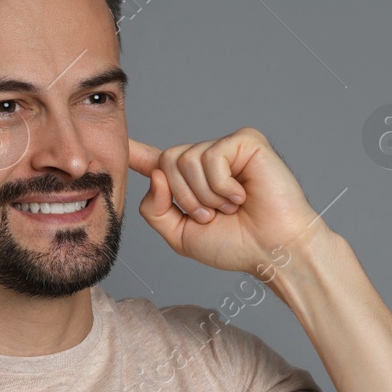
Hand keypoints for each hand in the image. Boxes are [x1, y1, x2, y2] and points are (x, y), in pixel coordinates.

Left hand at [128, 127, 323, 274]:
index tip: (117, 141)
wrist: (273, 250)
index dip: (136, 152)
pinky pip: (212, 158)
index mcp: (190, 181)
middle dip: (186, 198)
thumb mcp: (181, 235)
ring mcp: (227, 148)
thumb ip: (156, 210)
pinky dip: (223, 186)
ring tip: (231, 207)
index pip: (156, 161)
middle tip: (213, 215)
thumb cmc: (236, 245)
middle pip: (167, 161)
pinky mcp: (246, 141)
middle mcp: (207, 160)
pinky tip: (242, 195)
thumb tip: (156, 174)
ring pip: (187, 160)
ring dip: (207, 196)